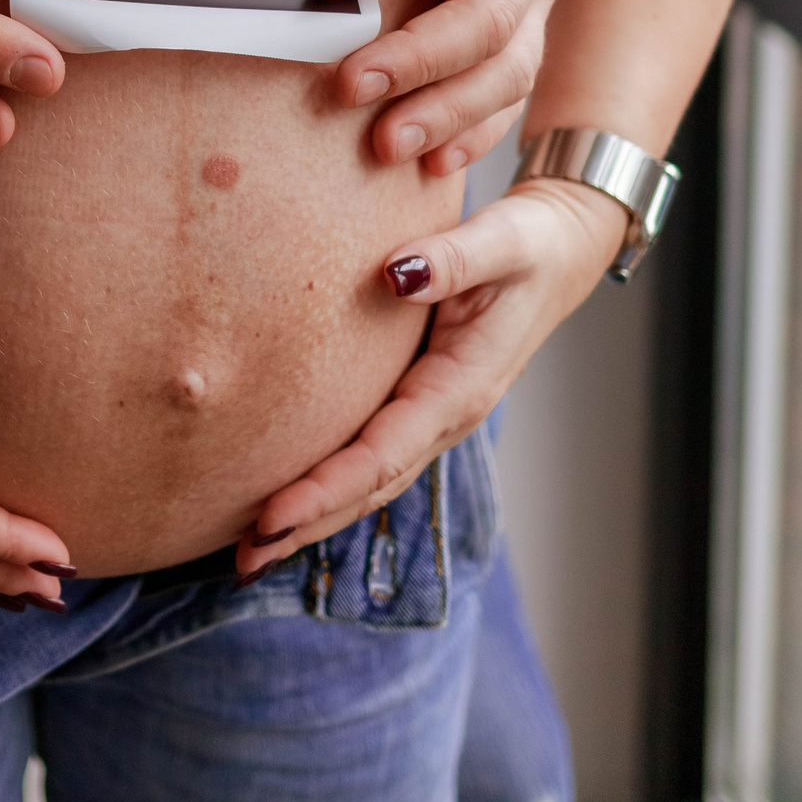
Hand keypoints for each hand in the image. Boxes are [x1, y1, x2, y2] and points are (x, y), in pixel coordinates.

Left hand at [231, 178, 625, 575]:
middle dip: (306, 525)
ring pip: (368, 481)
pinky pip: (369, 455)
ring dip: (312, 517)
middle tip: (240, 559)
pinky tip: (287, 497)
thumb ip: (453, 259)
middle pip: (368, 489)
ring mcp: (432, 414)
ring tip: (248, 549)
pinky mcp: (418, 400)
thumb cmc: (532, 243)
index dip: (323, 490)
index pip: (381, 456)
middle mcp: (445, 415)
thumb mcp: (502, 242)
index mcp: (460, 390)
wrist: (561, 249)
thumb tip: (395, 273)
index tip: (267, 516)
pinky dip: (328, 484)